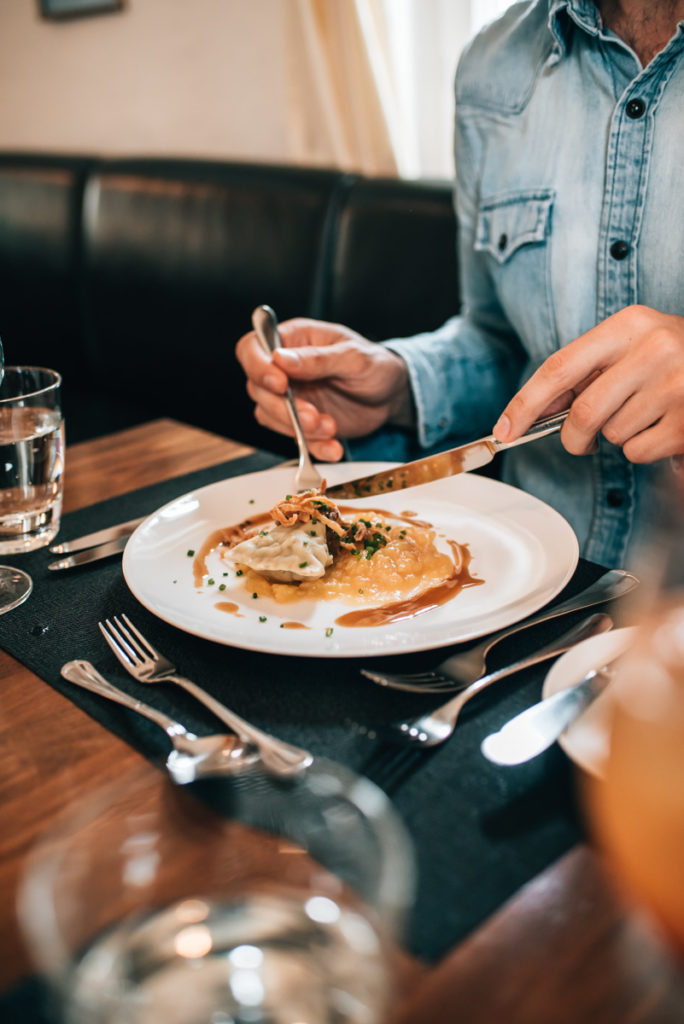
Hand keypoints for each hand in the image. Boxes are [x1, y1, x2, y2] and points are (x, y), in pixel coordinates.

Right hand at [235, 317, 412, 460]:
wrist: (392, 396)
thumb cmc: (376, 365)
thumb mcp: (354, 357)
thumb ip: (318, 358)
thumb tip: (281, 359)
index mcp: (293, 339)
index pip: (253, 348)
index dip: (258, 367)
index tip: (280, 384)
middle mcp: (284, 368)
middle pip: (257, 388)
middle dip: (284, 408)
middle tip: (313, 416)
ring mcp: (290, 396)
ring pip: (270, 416)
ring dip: (298, 429)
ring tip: (330, 427)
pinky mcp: (300, 422)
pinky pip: (292, 437)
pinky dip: (311, 446)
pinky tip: (333, 446)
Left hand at [493, 305, 683, 462]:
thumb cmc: (668, 357)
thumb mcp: (628, 346)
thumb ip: (584, 371)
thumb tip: (530, 413)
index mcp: (628, 324)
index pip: (560, 367)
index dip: (525, 403)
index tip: (504, 429)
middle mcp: (653, 350)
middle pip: (583, 413)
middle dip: (572, 437)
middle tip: (578, 441)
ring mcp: (675, 386)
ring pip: (612, 434)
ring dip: (615, 436)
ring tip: (643, 414)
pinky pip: (637, 450)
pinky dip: (640, 449)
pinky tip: (661, 427)